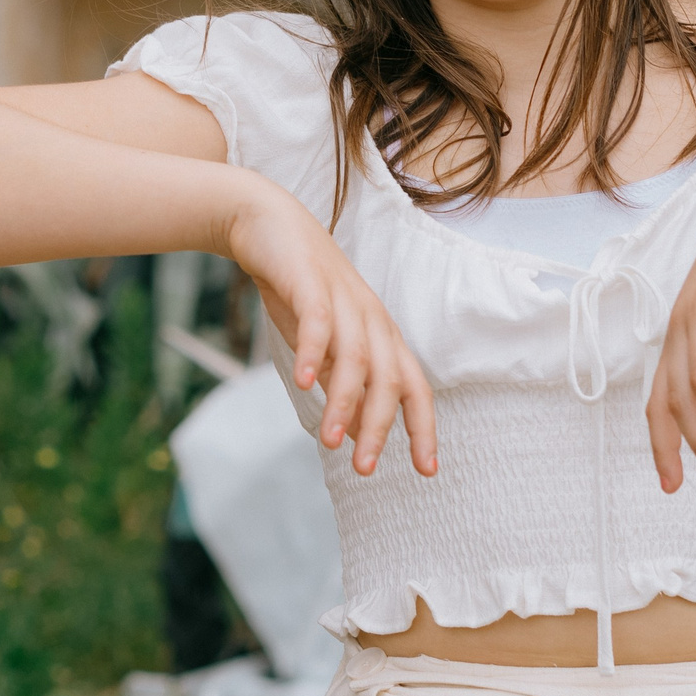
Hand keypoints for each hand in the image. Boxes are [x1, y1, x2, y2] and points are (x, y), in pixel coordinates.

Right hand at [222, 181, 436, 477]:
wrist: (268, 225)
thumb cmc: (300, 289)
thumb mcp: (325, 343)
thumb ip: (340, 380)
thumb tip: (353, 427)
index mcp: (380, 336)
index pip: (414, 388)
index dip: (423, 428)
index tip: (426, 470)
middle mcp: (371, 319)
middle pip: (389, 380)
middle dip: (378, 428)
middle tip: (363, 469)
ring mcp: (343, 299)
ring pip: (356, 357)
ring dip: (344, 402)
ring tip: (330, 441)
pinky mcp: (310, 282)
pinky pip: (317, 321)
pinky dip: (312, 352)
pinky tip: (300, 383)